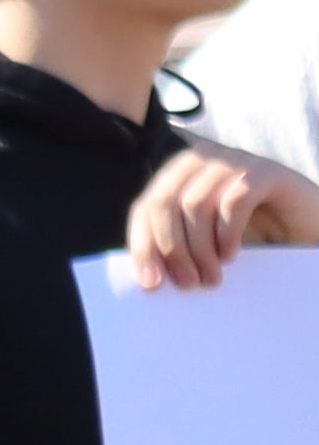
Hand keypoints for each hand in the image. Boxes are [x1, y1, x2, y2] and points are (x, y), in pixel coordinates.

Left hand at [125, 144, 318, 288]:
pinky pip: (233, 201)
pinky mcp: (265, 171)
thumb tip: (146, 276)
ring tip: (210, 277)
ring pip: (194, 204)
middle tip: (187, 284)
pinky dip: (227, 233)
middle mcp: (202, 160)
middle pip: (164, 204)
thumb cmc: (256, 235)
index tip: (151, 284)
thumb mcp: (208, 242)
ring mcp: (234, 161)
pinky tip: (231, 256)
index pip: (145, 208)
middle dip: (171, 250)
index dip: (143, 246)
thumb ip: (179, 247)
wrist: (310, 227)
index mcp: (178, 175)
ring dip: (199, 248)